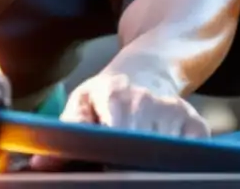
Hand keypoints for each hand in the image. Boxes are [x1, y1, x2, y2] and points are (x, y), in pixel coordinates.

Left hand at [30, 70, 208, 169]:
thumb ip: (67, 131)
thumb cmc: (109, 92)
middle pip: (142, 152)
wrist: (148, 71)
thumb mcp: (82, 101)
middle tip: (114, 165)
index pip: (118, 138)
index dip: (111, 159)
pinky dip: (172, 162)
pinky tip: (158, 155)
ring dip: (147, 162)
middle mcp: (152, 103)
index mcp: (119, 97)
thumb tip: (41, 163)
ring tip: (133, 156)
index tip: (106, 168)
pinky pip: (189, 155)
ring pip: (163, 157)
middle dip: (127, 164)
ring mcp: (178, 113)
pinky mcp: (198, 126)